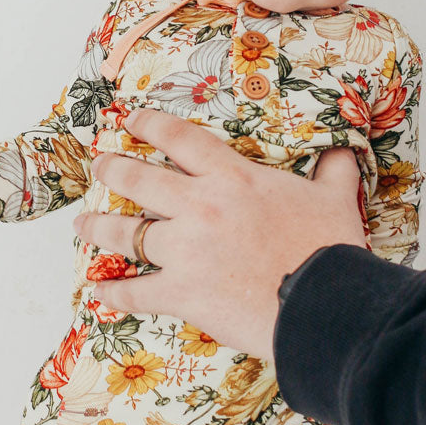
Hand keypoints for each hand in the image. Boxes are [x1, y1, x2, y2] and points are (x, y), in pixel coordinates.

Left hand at [72, 109, 364, 358]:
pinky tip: (98, 292)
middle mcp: (199, 207)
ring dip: (99, 227)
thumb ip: (333, 171)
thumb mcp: (336, 199)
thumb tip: (343, 151)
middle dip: (112, 169)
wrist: (325, 305)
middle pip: (139, 179)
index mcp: (232, 178)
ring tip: (82, 224)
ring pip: (126, 233)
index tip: (132, 120)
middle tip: (98, 166)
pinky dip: (114, 294)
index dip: (150, 125)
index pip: (180, 139)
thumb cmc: (331, 249)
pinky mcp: (180, 293)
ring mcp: (185, 250)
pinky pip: (135, 293)